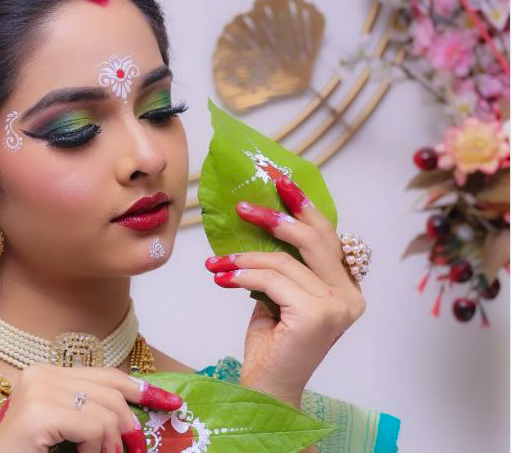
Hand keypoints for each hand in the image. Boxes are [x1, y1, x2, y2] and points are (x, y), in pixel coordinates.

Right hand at [0, 364, 181, 452]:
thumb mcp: (66, 428)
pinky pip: (92, 426)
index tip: (169, 402)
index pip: (106, 374)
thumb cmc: (30, 452)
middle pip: (110, 390)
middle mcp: (41, 374)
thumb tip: (135, 415)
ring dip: (113, 443)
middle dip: (131, 422)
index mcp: (47, 373)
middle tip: (136, 450)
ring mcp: (38, 390)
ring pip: (105, 411)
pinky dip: (97, 448)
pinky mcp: (38, 412)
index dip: (141, 388)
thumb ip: (92, 413)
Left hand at [204, 174, 365, 407]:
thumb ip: (283, 266)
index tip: (280, 181)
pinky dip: (243, 274)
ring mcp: (338, 306)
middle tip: (242, 207)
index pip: (327, 236)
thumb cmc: (272, 344)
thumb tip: (259, 223)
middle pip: (315, 238)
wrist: (268, 388)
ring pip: (285, 260)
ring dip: (244, 257)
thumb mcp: (279, 295)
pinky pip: (272, 279)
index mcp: (348, 287)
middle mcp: (351, 295)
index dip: (304, 205)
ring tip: (217, 263)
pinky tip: (223, 278)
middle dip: (276, 216)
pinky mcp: (316, 315)